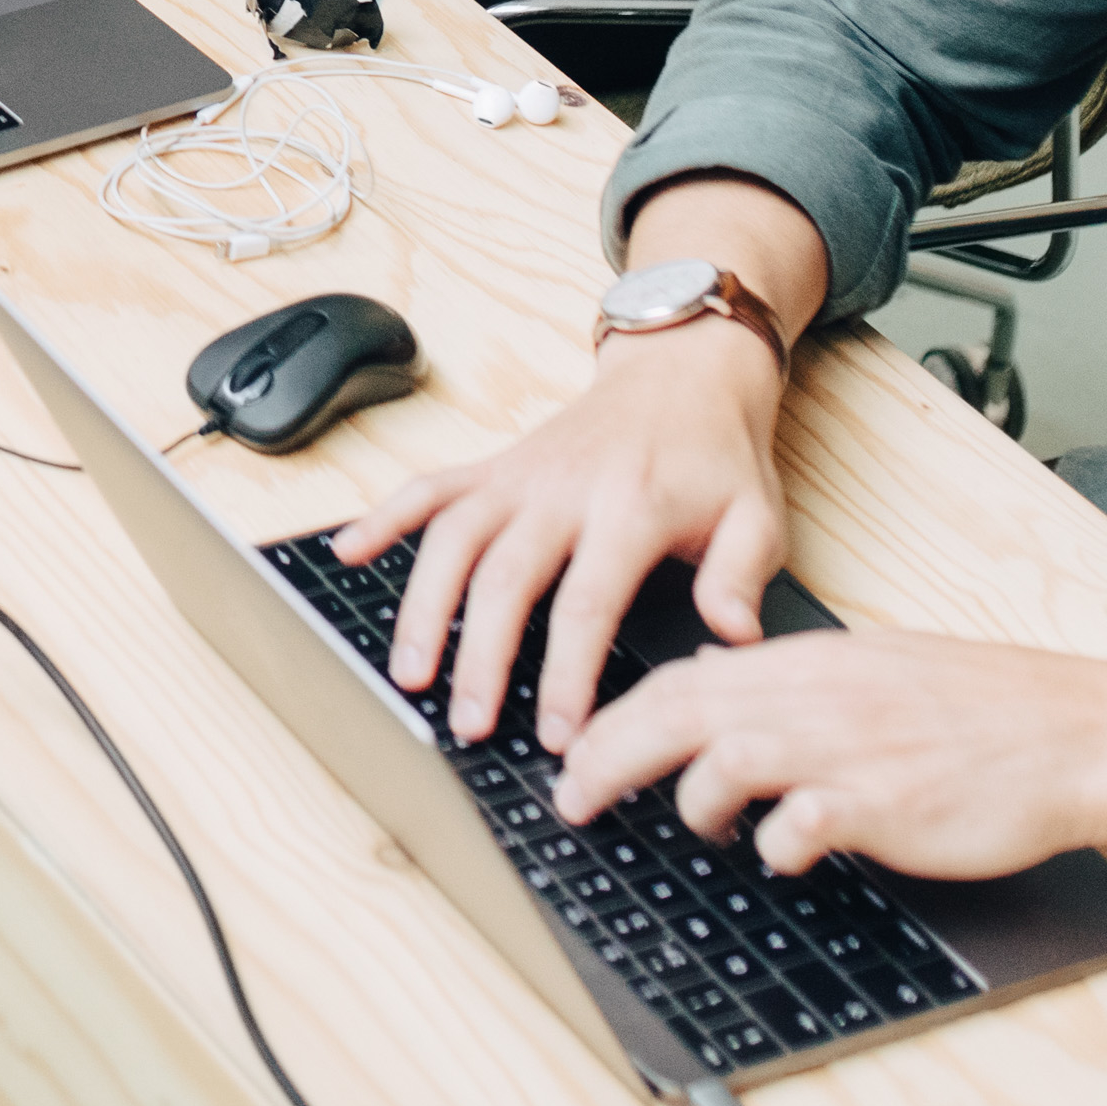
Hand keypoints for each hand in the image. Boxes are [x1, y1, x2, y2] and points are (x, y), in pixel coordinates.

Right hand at [340, 324, 790, 748]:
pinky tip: (349, 552)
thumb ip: (741, 577)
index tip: (560, 735)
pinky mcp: (495, 466)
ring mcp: (520, 475)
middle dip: (479, 658)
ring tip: (408, 672)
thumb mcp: (757, 515)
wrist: (683, 370)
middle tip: (468, 724)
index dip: (567, 674)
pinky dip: (384, 517)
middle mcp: (564, 489)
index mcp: (631, 508)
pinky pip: (430, 489)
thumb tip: (732, 637)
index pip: (588, 603)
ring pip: (453, 539)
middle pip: (504, 579)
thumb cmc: (718, 454)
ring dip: (423, 606)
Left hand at [543, 634, 1106, 885]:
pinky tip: (781, 851)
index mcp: (806, 663)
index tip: (572, 752)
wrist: (1072, 730)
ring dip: (693, 799)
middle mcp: (816, 697)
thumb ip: (785, 677)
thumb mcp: (867, 669)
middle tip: (570, 800)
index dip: (616, 717)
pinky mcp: (890, 802)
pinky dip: (777, 840)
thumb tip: (711, 673)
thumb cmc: (976, 708)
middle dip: (610, 756)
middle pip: (680, 713)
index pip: (682, 678)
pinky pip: (805, 822)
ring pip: (727, 758)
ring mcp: (850, 749)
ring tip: (696, 823)